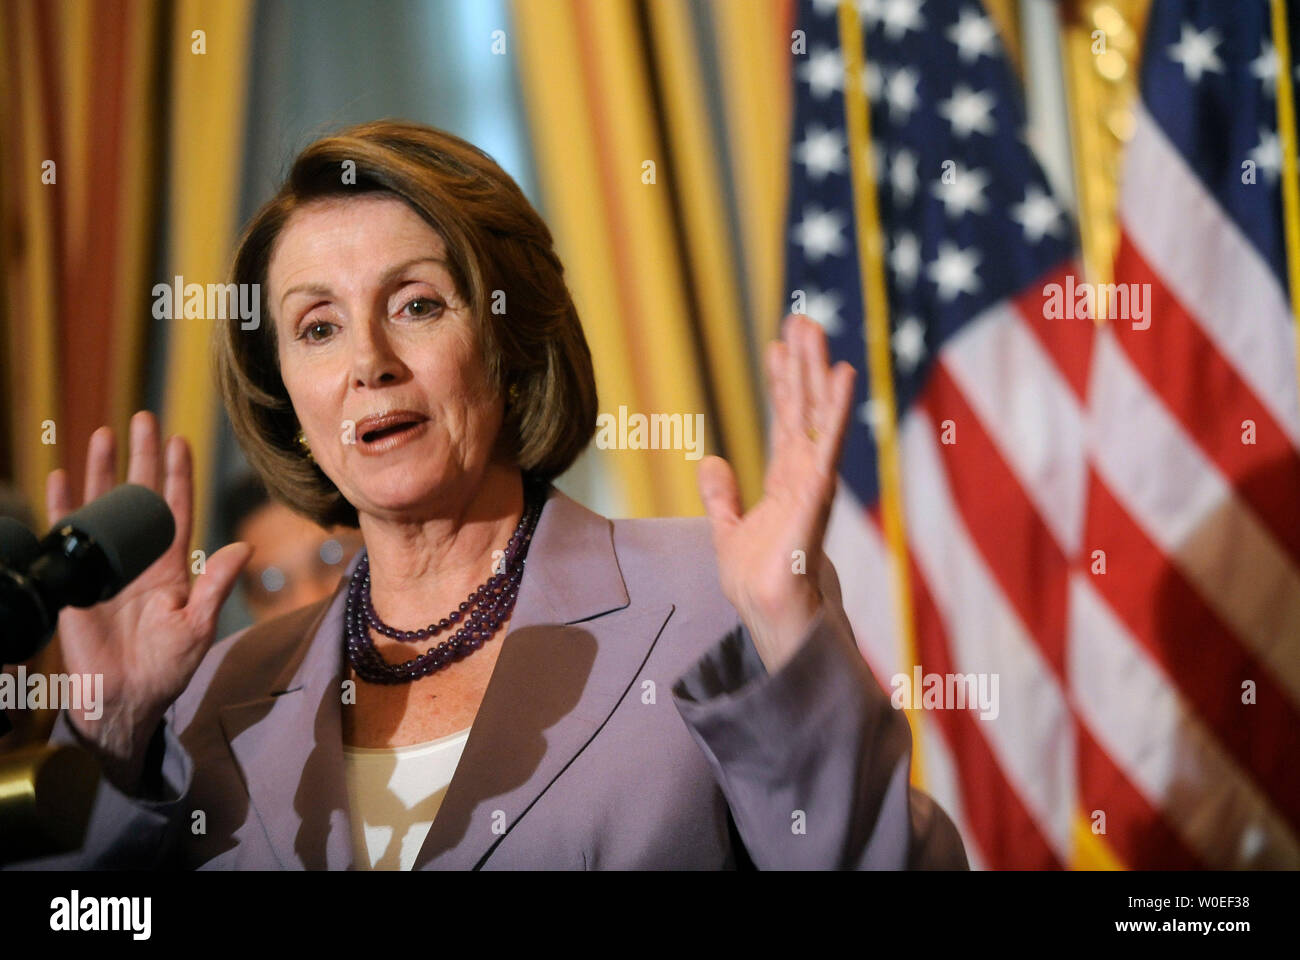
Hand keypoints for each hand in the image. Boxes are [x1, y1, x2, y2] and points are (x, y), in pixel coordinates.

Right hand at [45, 411, 250, 791]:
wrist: (124, 699)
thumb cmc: (166, 668)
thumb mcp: (197, 626)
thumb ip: (215, 586)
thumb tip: (243, 547)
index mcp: (173, 565)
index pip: (176, 507)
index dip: (177, 475)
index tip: (179, 440)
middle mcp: (140, 557)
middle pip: (140, 494)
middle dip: (142, 456)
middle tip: (143, 418)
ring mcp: (107, 565)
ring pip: (104, 505)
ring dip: (102, 471)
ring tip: (103, 434)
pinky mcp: (78, 580)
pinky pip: (69, 535)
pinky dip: (63, 506)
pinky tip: (59, 477)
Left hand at [698, 314, 855, 673]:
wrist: (769, 616)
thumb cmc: (757, 581)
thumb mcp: (727, 529)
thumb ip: (721, 496)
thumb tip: (711, 460)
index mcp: (784, 481)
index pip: (784, 421)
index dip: (781, 383)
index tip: (777, 344)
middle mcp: (803, 475)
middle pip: (803, 409)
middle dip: (801, 365)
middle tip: (802, 319)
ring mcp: (813, 483)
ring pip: (816, 418)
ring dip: (817, 374)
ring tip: (817, 332)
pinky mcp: (816, 496)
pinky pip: (826, 445)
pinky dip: (836, 410)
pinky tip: (842, 376)